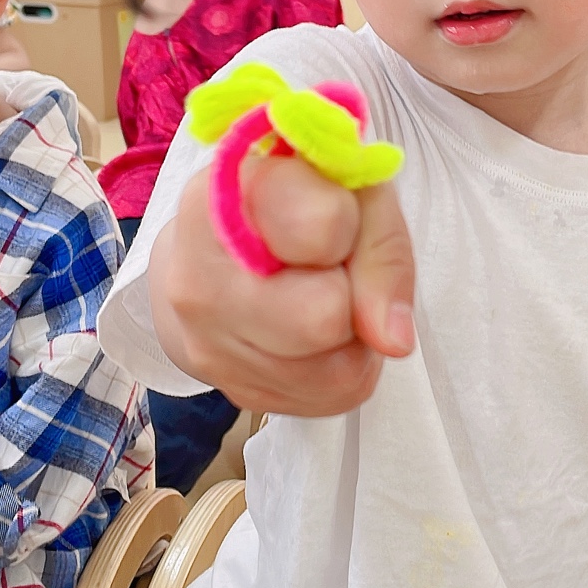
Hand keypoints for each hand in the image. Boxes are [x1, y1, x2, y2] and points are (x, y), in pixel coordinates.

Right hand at [149, 151, 415, 415]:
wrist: (225, 249)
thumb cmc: (298, 205)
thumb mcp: (354, 191)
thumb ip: (382, 251)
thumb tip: (392, 341)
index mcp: (222, 196)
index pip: (319, 227)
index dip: (346, 225)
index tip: (331, 212)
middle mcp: (195, 276)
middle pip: (322, 318)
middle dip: (349, 292)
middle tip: (330, 265)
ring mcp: (206, 343)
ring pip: (333, 369)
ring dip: (350, 336)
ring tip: (322, 293)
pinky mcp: (235, 389)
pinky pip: (328, 396)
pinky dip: (340, 365)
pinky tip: (315, 331)